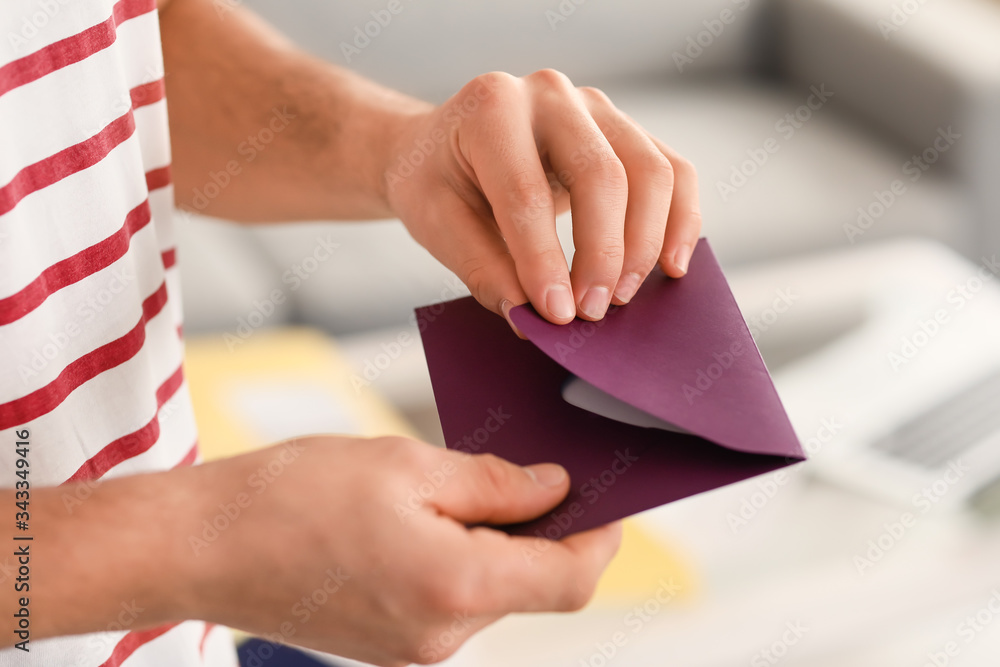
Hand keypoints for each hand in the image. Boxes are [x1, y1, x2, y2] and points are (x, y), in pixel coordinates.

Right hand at [181, 436, 620, 664]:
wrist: (201, 546)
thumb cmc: (292, 495)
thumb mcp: (405, 465)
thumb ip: (493, 483)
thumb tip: (554, 488)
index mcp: (455, 585)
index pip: (571, 578)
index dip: (601, 535)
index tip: (605, 495)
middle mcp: (442, 634)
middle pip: (533, 584)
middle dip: (545, 529)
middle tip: (532, 469)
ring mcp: (414, 649)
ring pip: (492, 591)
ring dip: (498, 542)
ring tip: (461, 487)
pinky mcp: (390, 645)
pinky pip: (452, 601)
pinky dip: (461, 560)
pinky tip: (428, 518)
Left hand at [384, 69, 702, 331]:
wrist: (445, 146)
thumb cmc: (437, 181)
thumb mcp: (437, 223)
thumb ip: (483, 268)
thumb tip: (530, 317)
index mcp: (490, 108)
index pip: (526, 192)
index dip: (544, 260)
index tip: (557, 315)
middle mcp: (549, 94)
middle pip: (603, 174)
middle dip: (603, 254)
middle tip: (592, 312)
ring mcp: (596, 107)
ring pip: (650, 172)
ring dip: (645, 244)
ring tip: (620, 298)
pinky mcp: (625, 130)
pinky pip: (673, 171)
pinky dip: (681, 221)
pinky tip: (671, 266)